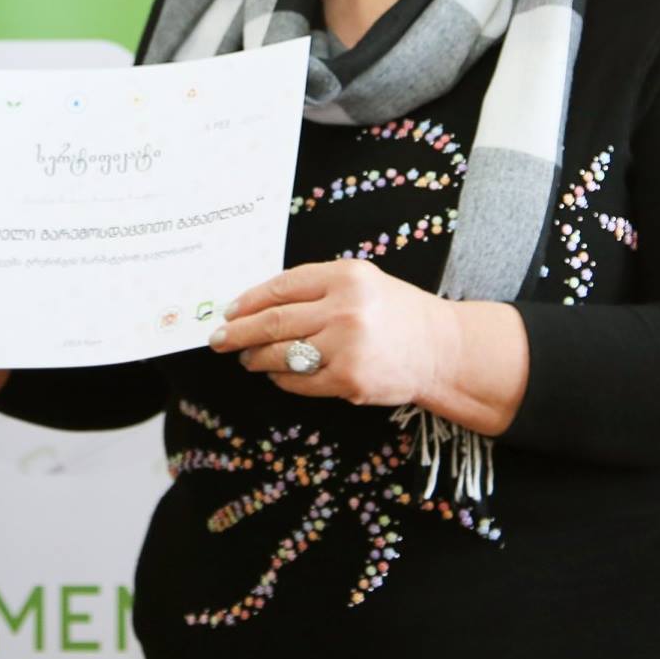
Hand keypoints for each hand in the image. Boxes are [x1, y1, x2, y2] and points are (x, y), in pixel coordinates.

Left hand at [212, 259, 453, 406]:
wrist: (442, 350)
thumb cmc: (396, 313)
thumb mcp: (362, 282)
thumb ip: (315, 287)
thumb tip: (257, 303)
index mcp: (345, 276)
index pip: (280, 287)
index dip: (248, 301)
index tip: (228, 312)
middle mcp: (344, 309)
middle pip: (273, 322)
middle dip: (237, 333)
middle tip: (217, 340)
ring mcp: (346, 348)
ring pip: (281, 354)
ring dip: (256, 358)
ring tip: (246, 358)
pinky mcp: (349, 382)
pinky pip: (298, 382)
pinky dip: (281, 379)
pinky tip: (276, 374)